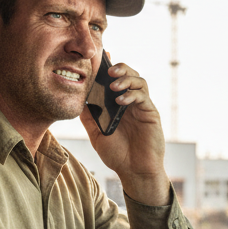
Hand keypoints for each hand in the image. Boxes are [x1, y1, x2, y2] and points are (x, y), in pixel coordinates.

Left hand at [83, 59, 170, 204]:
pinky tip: (121, 101)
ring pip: (139, 81)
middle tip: (108, 70)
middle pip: (129, 75)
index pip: (114, 80)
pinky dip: (132, 94)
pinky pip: (143, 96)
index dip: (109, 67)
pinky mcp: (151, 113)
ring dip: (126, 78)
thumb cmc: (117, 154)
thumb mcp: (96, 133)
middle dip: (120, 68)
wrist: (134, 171)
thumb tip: (77, 98)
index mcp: (118, 104)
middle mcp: (131, 102)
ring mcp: (142, 107)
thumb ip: (89, 116)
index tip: (100, 57)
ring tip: (113, 84)